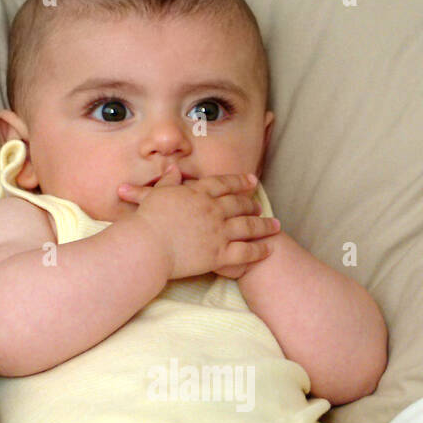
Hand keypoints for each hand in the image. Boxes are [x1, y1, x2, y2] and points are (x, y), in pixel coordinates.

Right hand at [117, 167, 280, 280]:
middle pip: (239, 204)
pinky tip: (269, 249)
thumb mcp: (157, 194)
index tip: (251, 181)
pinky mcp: (219, 254)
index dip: (239, 182)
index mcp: (199, 194)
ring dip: (264, 225)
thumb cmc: (148, 221)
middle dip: (252, 204)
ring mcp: (218, 232)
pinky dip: (259, 250)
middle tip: (259, 205)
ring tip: (275, 225)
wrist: (147, 246)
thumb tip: (173, 168)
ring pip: (248, 226)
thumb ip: (169, 181)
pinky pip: (245, 252)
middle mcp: (213, 210)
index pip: (223, 184)